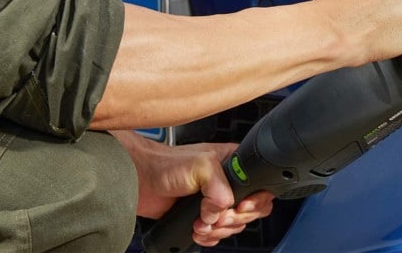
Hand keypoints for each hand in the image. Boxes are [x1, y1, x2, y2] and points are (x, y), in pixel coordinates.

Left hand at [112, 132, 273, 246]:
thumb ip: (220, 186)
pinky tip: (197, 229)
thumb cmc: (167, 164)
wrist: (142, 181)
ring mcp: (216, 201)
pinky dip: (209, 237)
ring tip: (201, 221)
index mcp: (234, 163)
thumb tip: (224, 208)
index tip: (239, 207)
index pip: (260, 186)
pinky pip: (218, 235)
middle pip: (250, 211)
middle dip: (232, 219)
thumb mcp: (201, 165)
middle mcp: (228, 182)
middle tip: (215, 215)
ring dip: (218, 229)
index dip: (253, 201)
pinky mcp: (204, 217)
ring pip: (234, 226)